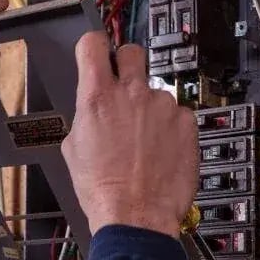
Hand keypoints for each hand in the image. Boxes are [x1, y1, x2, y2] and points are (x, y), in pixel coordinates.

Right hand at [61, 32, 197, 239]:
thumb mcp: (73, 149)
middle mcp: (131, 94)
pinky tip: (160, 149)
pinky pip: (177, 112)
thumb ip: (85, 117)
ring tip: (143, 140)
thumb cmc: (102, 189)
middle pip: (132, 52)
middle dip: (126, 63)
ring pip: (155, 90)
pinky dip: (169, 126)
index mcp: (96, 98)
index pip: (93, 44)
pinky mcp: (186, 121)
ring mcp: (162, 105)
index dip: (93, 46)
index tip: (96, 52)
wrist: (135, 215)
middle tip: (124, 86)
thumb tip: (92, 109)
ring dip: (149, 106)